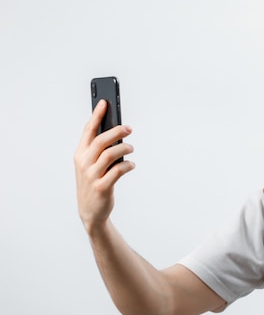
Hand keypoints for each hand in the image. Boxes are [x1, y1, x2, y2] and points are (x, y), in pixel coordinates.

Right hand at [74, 100, 134, 231]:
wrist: (91, 211)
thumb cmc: (94, 182)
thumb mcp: (91, 165)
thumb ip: (100, 149)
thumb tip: (117, 131)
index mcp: (80, 155)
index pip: (88, 131)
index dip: (96, 115)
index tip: (105, 102)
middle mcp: (84, 163)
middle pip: (101, 140)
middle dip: (117, 131)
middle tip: (129, 128)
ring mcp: (92, 176)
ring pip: (110, 154)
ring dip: (125, 148)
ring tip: (131, 148)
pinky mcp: (102, 187)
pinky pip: (118, 171)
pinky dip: (128, 165)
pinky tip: (132, 164)